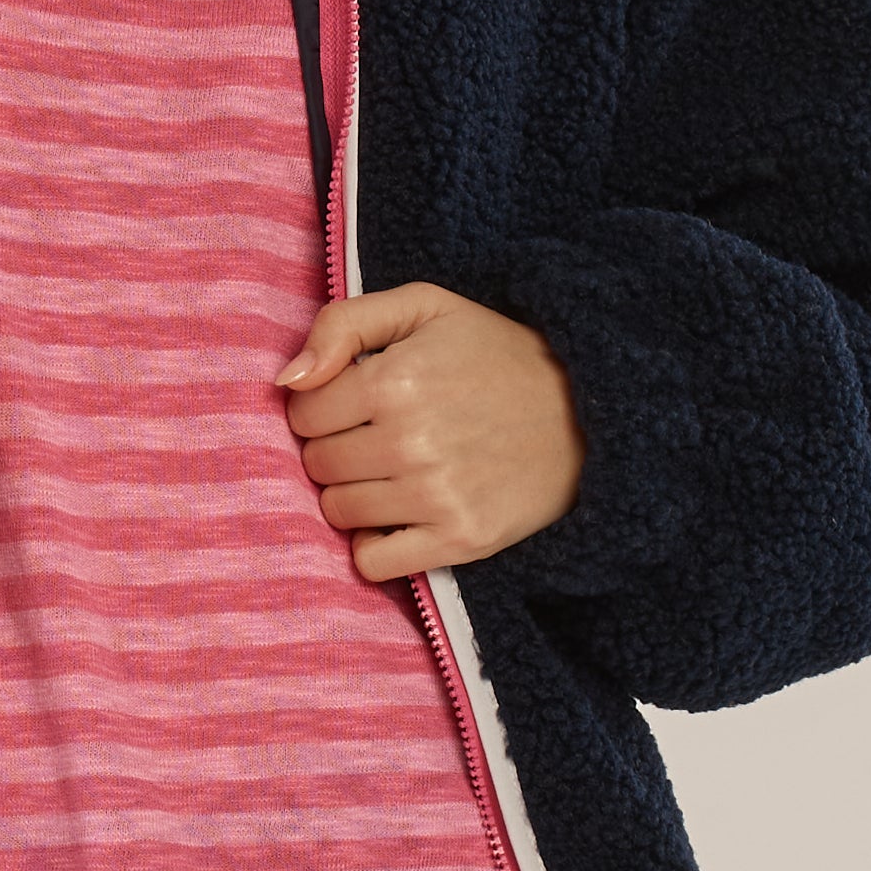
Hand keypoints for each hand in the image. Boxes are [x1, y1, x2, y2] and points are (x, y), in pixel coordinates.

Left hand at [277, 283, 582, 579]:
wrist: (584, 412)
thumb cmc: (494, 354)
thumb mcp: (425, 308)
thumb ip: (344, 323)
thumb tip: (286, 380)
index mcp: (396, 379)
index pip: (303, 412)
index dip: (321, 405)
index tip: (354, 402)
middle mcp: (411, 441)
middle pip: (318, 464)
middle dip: (335, 449)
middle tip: (374, 437)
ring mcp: (435, 496)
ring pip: (338, 512)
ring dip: (353, 495)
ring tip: (390, 472)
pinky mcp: (459, 540)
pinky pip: (372, 562)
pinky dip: (374, 545)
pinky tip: (398, 517)